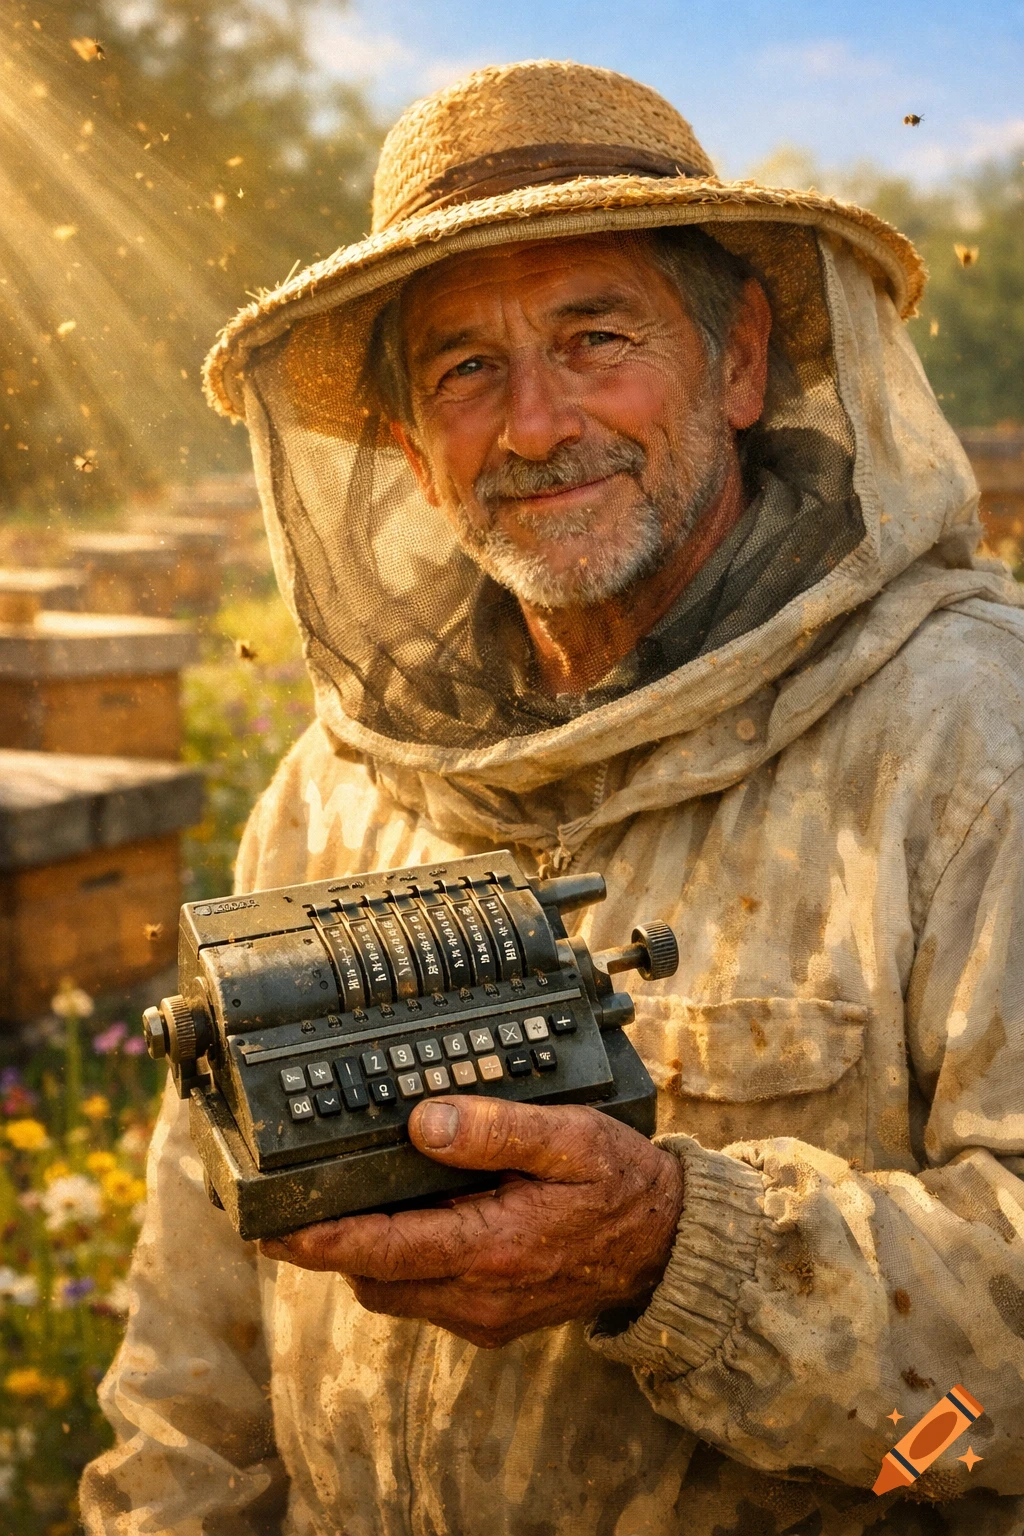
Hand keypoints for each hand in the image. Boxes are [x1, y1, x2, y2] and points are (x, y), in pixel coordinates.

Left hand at [259, 1096, 684, 1347]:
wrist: (668, 1248)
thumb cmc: (620, 1186)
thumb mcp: (569, 1140)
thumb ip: (495, 1129)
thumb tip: (423, 1122)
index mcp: (492, 1249)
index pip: (382, 1249)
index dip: (319, 1239)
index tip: (271, 1229)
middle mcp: (480, 1297)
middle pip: (374, 1278)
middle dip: (332, 1247)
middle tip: (298, 1202)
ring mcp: (486, 1316)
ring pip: (395, 1292)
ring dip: (368, 1254)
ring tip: (352, 1201)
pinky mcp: (493, 1321)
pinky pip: (426, 1297)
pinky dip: (405, 1263)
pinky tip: (415, 1218)